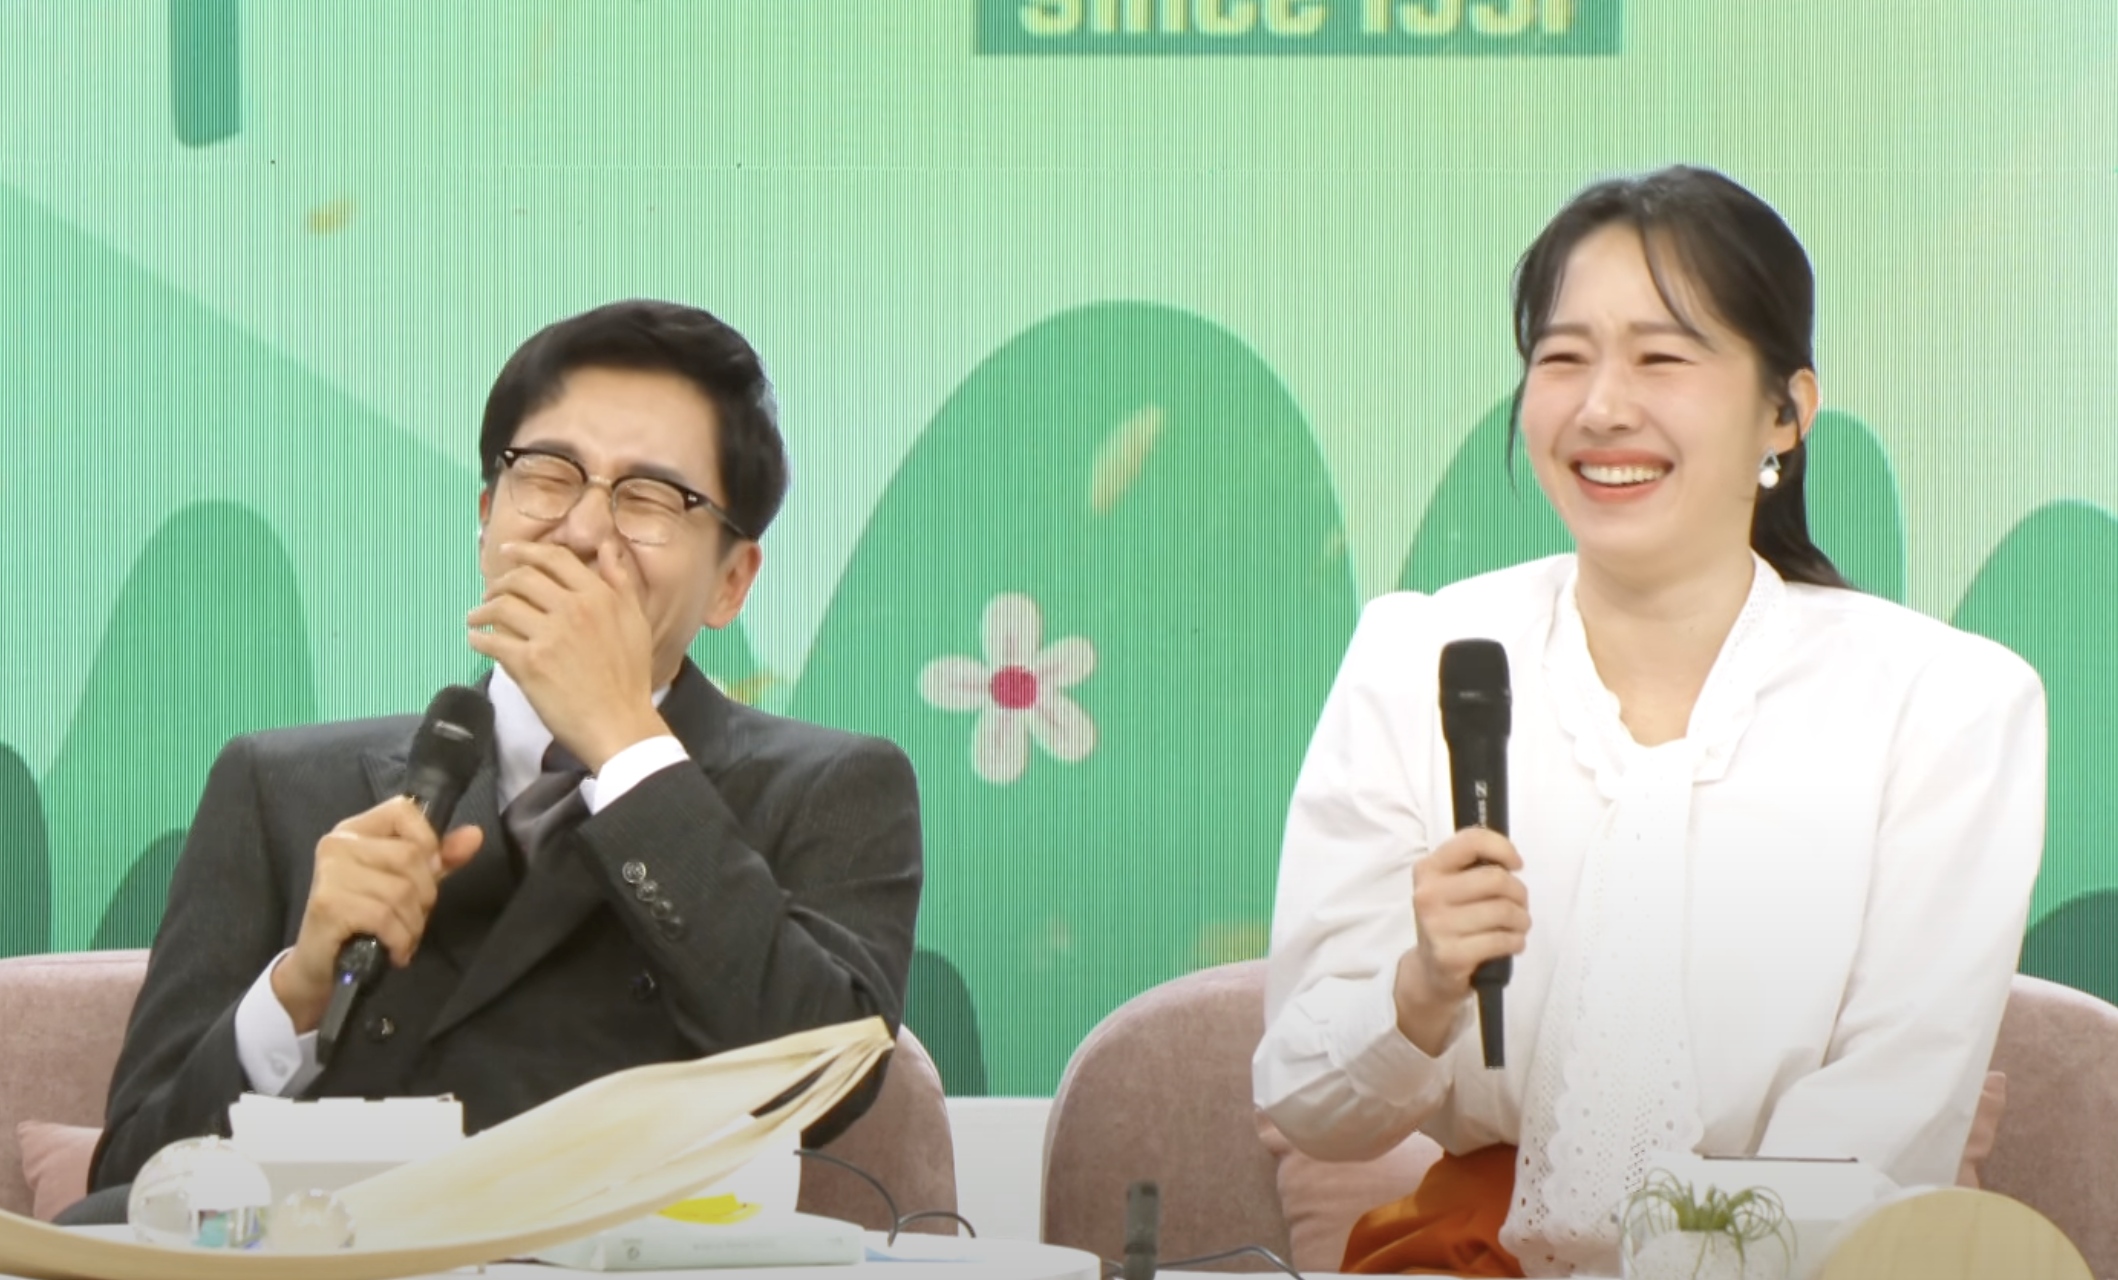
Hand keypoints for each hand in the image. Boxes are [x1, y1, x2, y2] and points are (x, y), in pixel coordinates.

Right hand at [271, 796, 483, 1032]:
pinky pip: (385, 917)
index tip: (428, 873)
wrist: (321, 967)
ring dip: (413, 923)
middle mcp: (338, 844)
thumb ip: (440, 858)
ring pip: (401, 890)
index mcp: (355, 830)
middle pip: (410, 855)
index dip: (427, 840)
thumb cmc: (365, 920)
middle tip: (413, 918)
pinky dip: (400, 940)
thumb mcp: (408, 883)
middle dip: (425, 895)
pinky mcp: (328, 906)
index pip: (403, 809)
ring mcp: (329, 873)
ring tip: (402, 937)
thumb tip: (475, 834)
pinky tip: (395, 951)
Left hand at [466, 537, 669, 771]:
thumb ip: (620, 581)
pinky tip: (477, 640)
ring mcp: (549, 636)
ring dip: (482, 610)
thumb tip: (606, 547)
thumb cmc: (631, 677)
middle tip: (490, 593)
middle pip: (522, 579)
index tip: (508, 552)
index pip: (554, 559)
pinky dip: (478, 638)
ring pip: (501, 607)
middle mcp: (572, 609)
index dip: (526, 551)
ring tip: (477, 618)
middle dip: (499, 582)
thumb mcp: (636, 621)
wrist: (620, 723)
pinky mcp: (529, 664)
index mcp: (598, 596)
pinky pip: (492, 641)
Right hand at [1393, 827, 1530, 1054]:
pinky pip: (1502, 940)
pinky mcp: (1451, 955)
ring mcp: (1437, 926)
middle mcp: (1428, 894)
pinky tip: (1511, 943)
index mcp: (1428, 869)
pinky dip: (1516, 942)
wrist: (1430, 971)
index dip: (1503, 848)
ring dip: (1522, 920)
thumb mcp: (1450, 886)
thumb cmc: (1450, 922)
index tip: (1516, 864)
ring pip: (1504, 911)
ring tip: (1517, 926)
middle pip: (1497, 879)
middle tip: (1519, 905)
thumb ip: (1473, 866)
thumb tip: (1511, 861)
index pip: (1472, 842)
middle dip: (1519, 893)